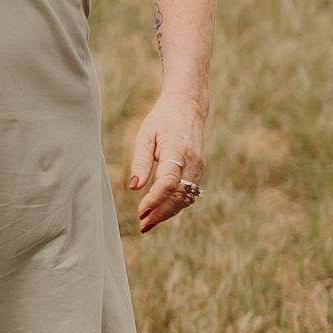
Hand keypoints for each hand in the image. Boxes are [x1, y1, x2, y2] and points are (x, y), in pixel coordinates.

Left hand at [129, 100, 207, 233]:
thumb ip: (140, 161)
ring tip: (147, 223)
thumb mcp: (146, 136)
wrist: (188, 107)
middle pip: (178, 196)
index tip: (140, 212)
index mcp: (177, 151)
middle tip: (142, 225)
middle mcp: (192, 162)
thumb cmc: (162, 119)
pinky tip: (160, 212)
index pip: (168, 182)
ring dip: (167, 213)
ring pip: (185, 198)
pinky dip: (175, 205)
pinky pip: (188, 193)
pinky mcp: (198, 171)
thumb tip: (134, 187)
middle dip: (160, 213)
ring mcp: (198, 168)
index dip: (155, 200)